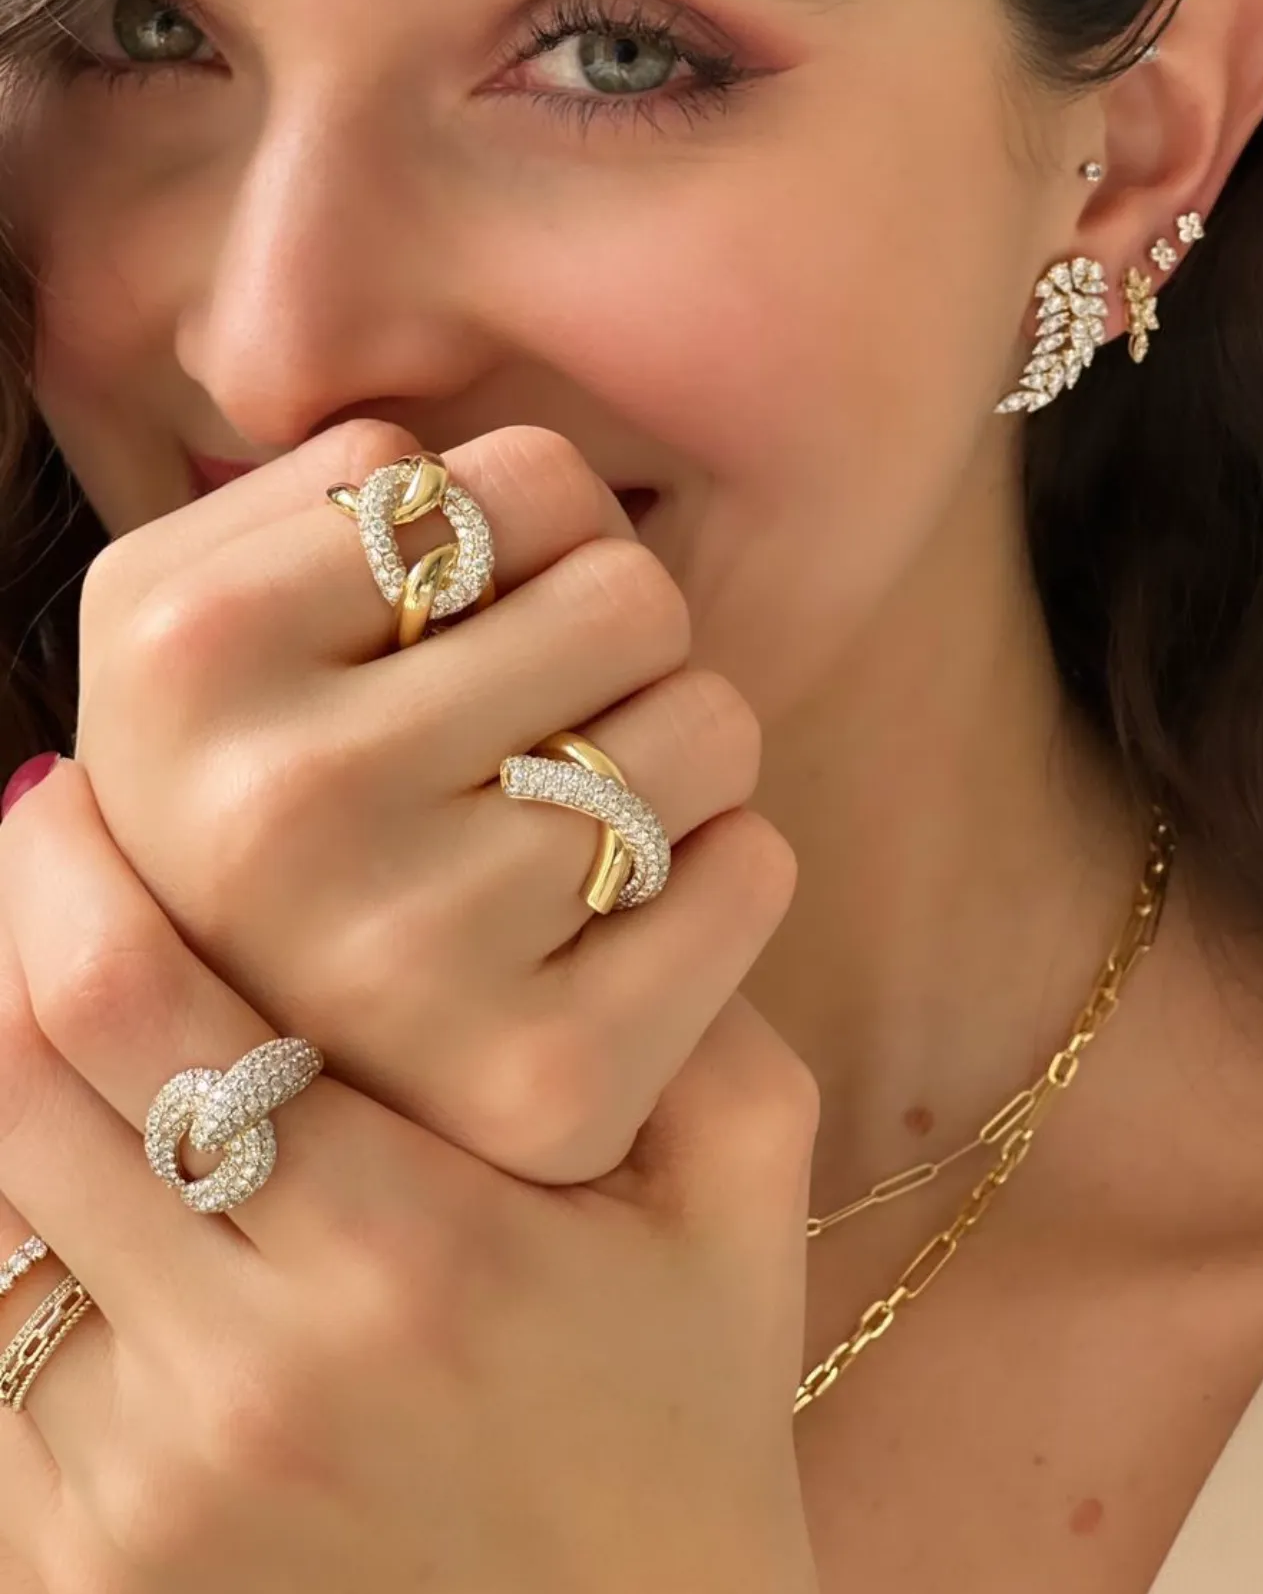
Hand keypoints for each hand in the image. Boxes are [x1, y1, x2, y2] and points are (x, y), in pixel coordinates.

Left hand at [0, 762, 822, 1593]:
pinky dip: (8, 1236)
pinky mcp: (79, 1574)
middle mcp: (253, 1374)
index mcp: (413, 1257)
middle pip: (14, 1087)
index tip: (78, 790)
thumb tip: (609, 827)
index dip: (71, 871)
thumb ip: (694, 1010)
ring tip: (47, 998)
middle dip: (3, 934)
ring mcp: (149, 1487)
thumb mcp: (736, 1210)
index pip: (141, 1011)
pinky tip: (73, 1169)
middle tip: (40, 850)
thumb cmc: (680, 1431)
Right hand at [72, 422, 797, 1180]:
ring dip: (673, 762)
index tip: (462, 630)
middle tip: (535, 739)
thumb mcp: (207, 645)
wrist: (279, 1139)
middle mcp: (271, 802)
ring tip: (568, 830)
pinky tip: (620, 930)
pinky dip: (722, 879)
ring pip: (709, 724)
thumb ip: (317, 512)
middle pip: (627, 591)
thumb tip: (450, 453)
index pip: (516, 476)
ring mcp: (403, 952)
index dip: (528, 539)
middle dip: (612, 647)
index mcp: (176, 650)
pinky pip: (756, 869)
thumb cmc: (276, 827)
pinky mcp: (544, 1080)